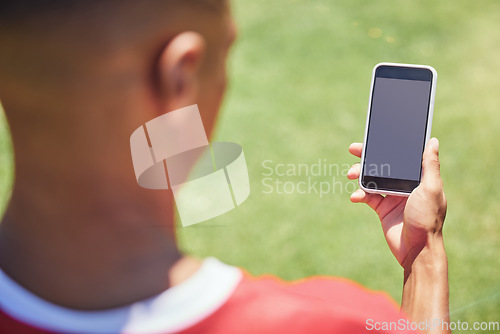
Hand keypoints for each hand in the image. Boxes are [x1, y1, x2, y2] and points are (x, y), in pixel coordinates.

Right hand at [347, 138, 446, 266]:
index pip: (402, 156)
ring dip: (360, 174)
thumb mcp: (431, 189)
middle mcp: (406, 185)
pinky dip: (359, 194)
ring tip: (351, 174)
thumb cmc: (428, 219)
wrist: (417, 250)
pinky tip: (355, 196)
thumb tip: (432, 141)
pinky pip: (367, 196)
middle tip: (353, 149)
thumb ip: (430, 165)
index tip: (374, 137)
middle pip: (384, 165)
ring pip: (372, 178)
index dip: (388, 146)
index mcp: (419, 177)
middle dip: (368, 156)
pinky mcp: (383, 209)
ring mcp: (393, 197)